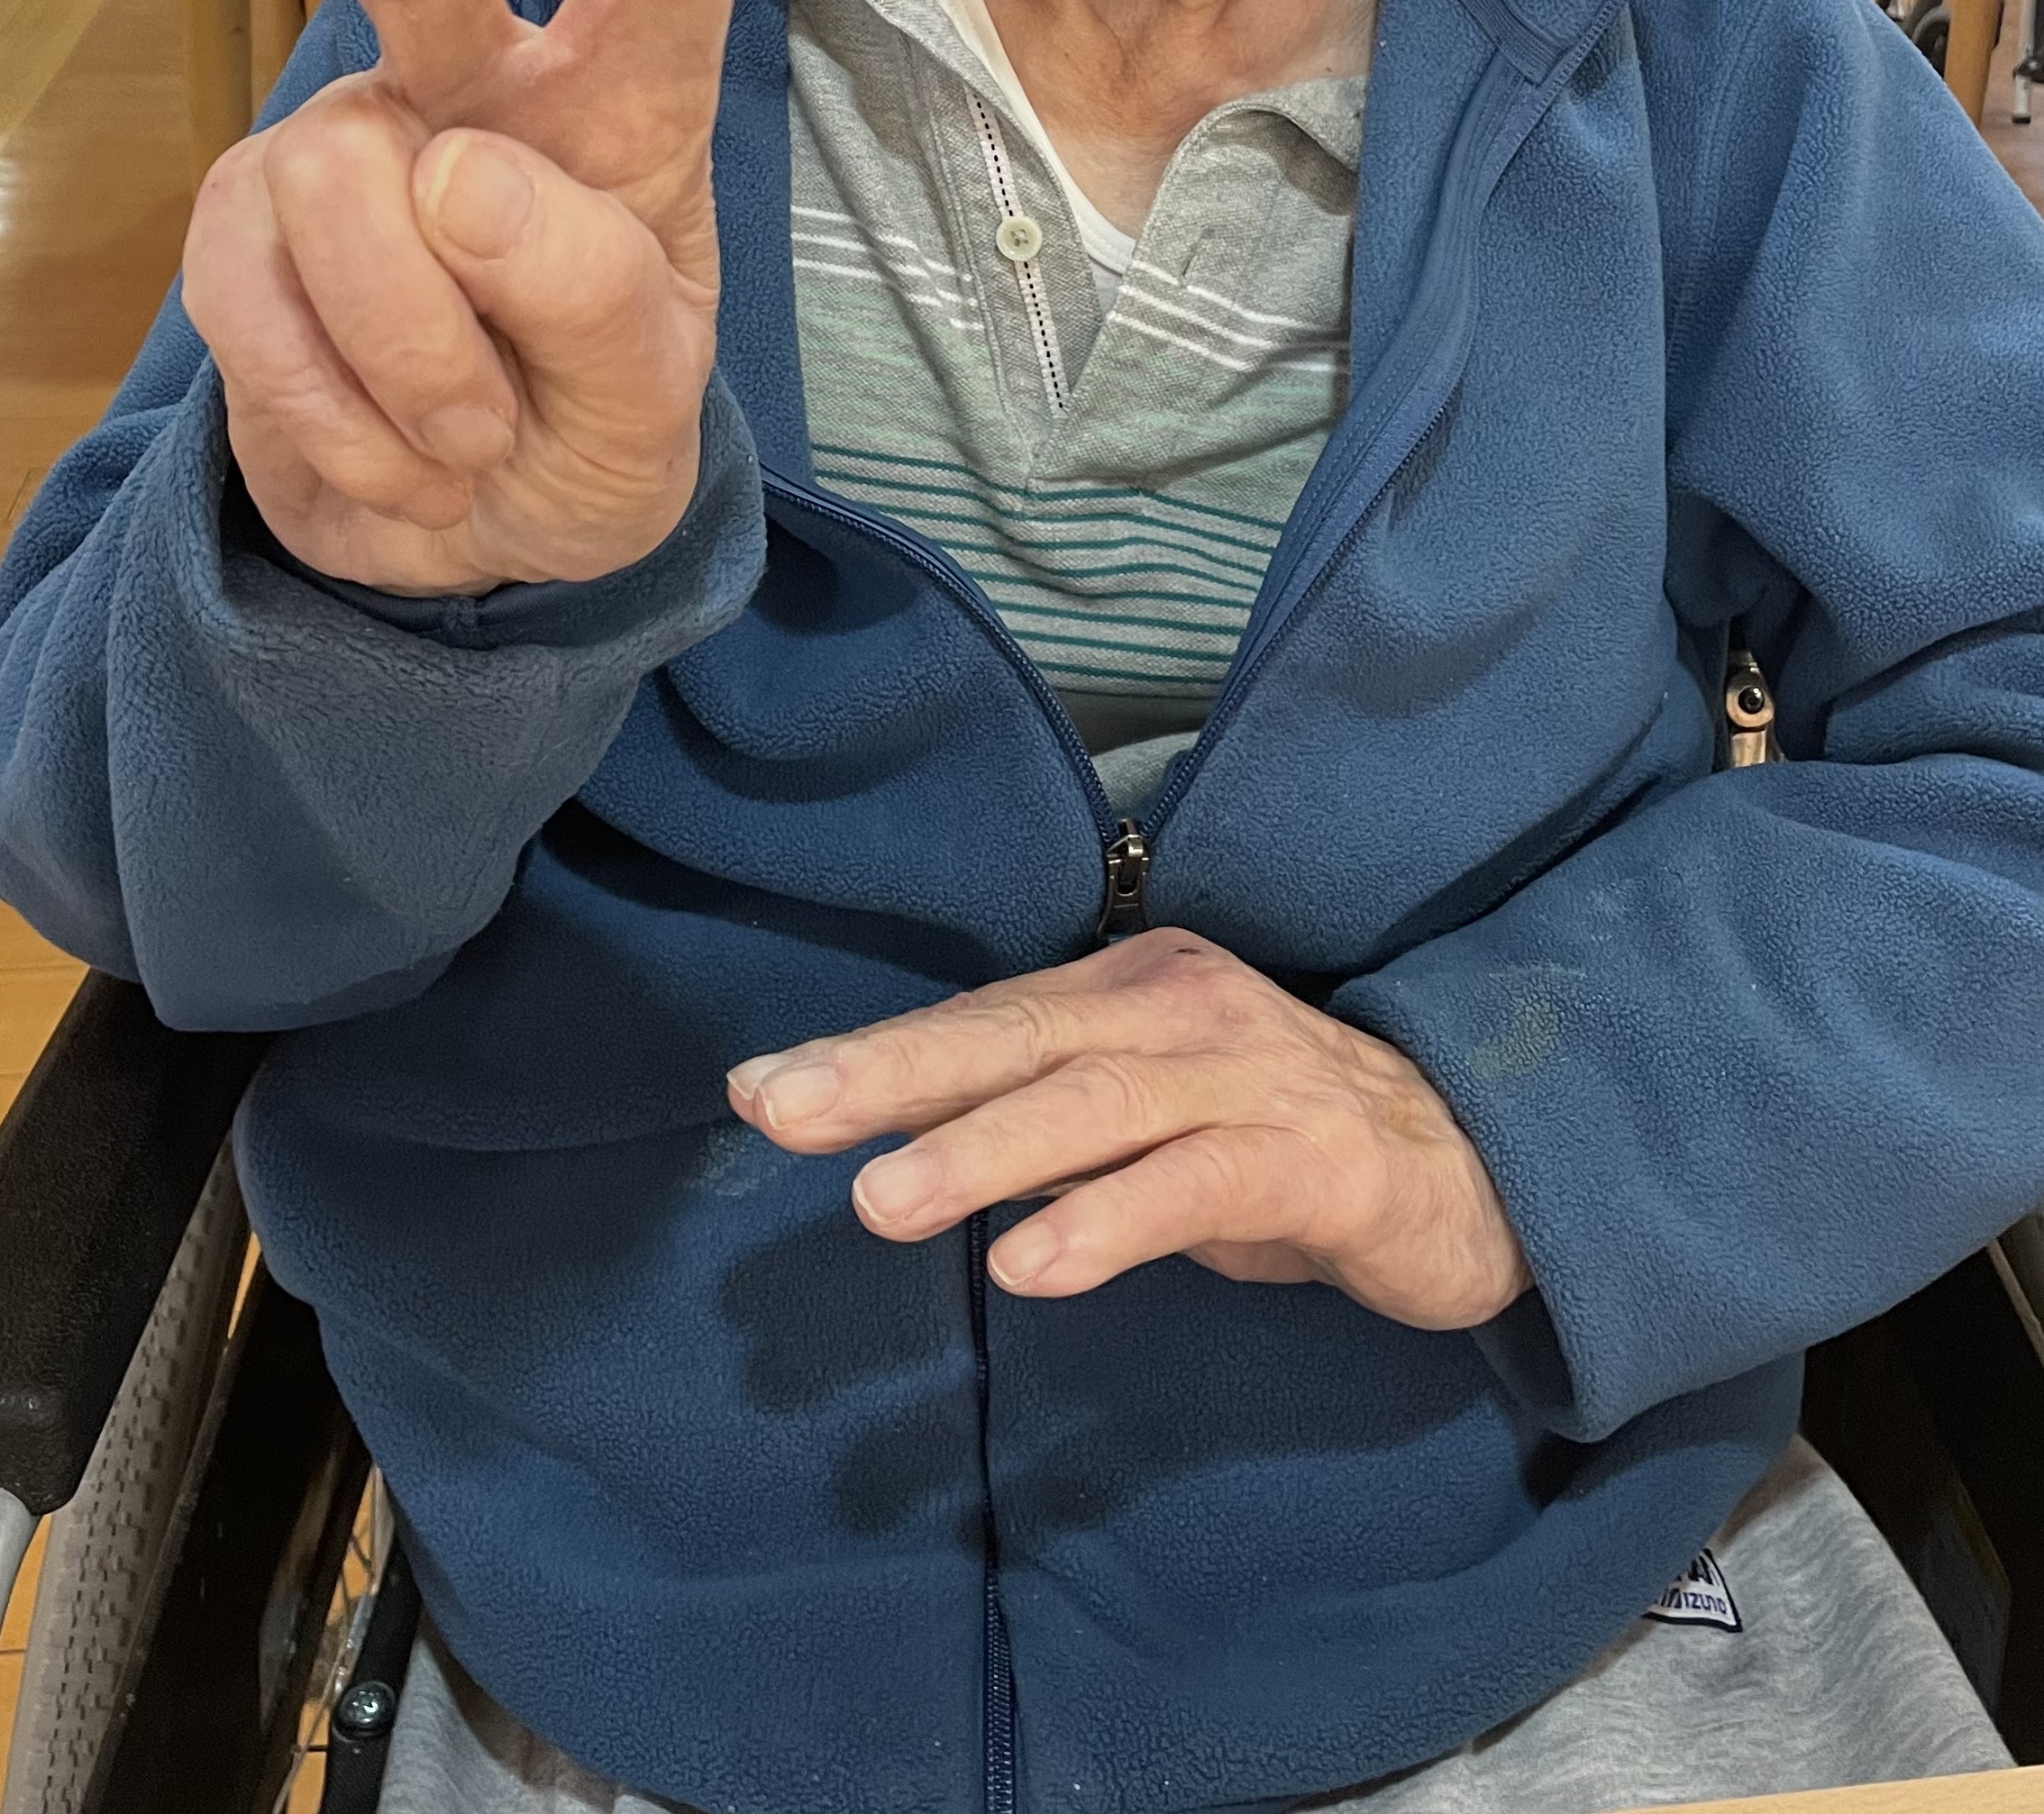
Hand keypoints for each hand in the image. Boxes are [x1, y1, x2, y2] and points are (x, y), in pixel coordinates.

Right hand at [181, 0, 792, 593]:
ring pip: (349, 201)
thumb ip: (598, 302)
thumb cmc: (585, 433)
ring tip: (470, 427)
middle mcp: (480, 87)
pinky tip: (393, 448)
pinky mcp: (238, 229)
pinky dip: (344, 420)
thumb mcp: (652, 411)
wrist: (464, 551)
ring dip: (421, 363)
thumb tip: (453, 175)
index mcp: (626, 98)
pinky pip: (269, 308)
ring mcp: (348, 145)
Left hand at [728, 929, 1527, 1327]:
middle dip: (892, 1073)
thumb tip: (886, 1150)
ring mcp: (1250, 1074)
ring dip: (983, 1151)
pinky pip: (1195, 1182)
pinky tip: (1036, 1263)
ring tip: (880, 1199)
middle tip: (783, 1112)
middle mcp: (1180, 1008)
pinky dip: (1110, 1218)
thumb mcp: (1144, 1127)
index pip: (981, 1020)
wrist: (1473, 1170)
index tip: (757, 1092)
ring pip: (1096, 1102)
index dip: (872, 1054)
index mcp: (1130, 987)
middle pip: (1018, 1035)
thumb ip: (1035, 1130)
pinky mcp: (1314, 1156)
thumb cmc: (1276, 1144)